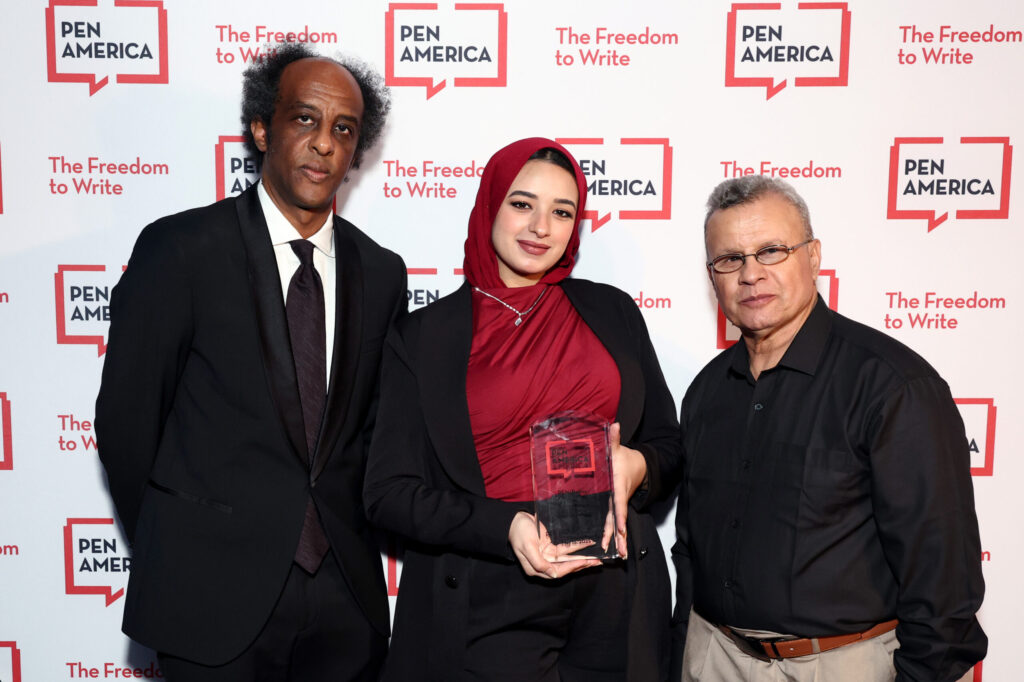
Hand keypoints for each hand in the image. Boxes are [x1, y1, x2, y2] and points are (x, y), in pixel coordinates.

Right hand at [508, 511, 600, 578]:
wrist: (514, 520)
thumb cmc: (519, 532)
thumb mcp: (527, 547)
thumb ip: (539, 563)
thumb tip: (553, 574)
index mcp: (536, 568)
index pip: (558, 572)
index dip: (572, 568)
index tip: (584, 562)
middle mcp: (543, 564)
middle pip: (566, 567)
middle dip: (581, 565)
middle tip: (596, 563)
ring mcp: (547, 556)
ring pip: (568, 559)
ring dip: (581, 558)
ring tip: (595, 558)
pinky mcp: (550, 547)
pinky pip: (565, 549)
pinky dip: (576, 548)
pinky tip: (586, 545)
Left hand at [609, 422, 647, 558]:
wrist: (634, 465)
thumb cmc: (624, 458)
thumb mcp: (616, 448)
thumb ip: (614, 439)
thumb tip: (615, 425)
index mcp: (618, 487)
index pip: (619, 504)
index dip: (619, 516)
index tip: (621, 529)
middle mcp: (619, 499)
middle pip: (620, 520)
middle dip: (622, 536)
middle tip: (623, 552)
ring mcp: (616, 504)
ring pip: (616, 524)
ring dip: (617, 539)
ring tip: (619, 555)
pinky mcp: (613, 507)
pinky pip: (610, 522)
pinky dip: (610, 534)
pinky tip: (607, 546)